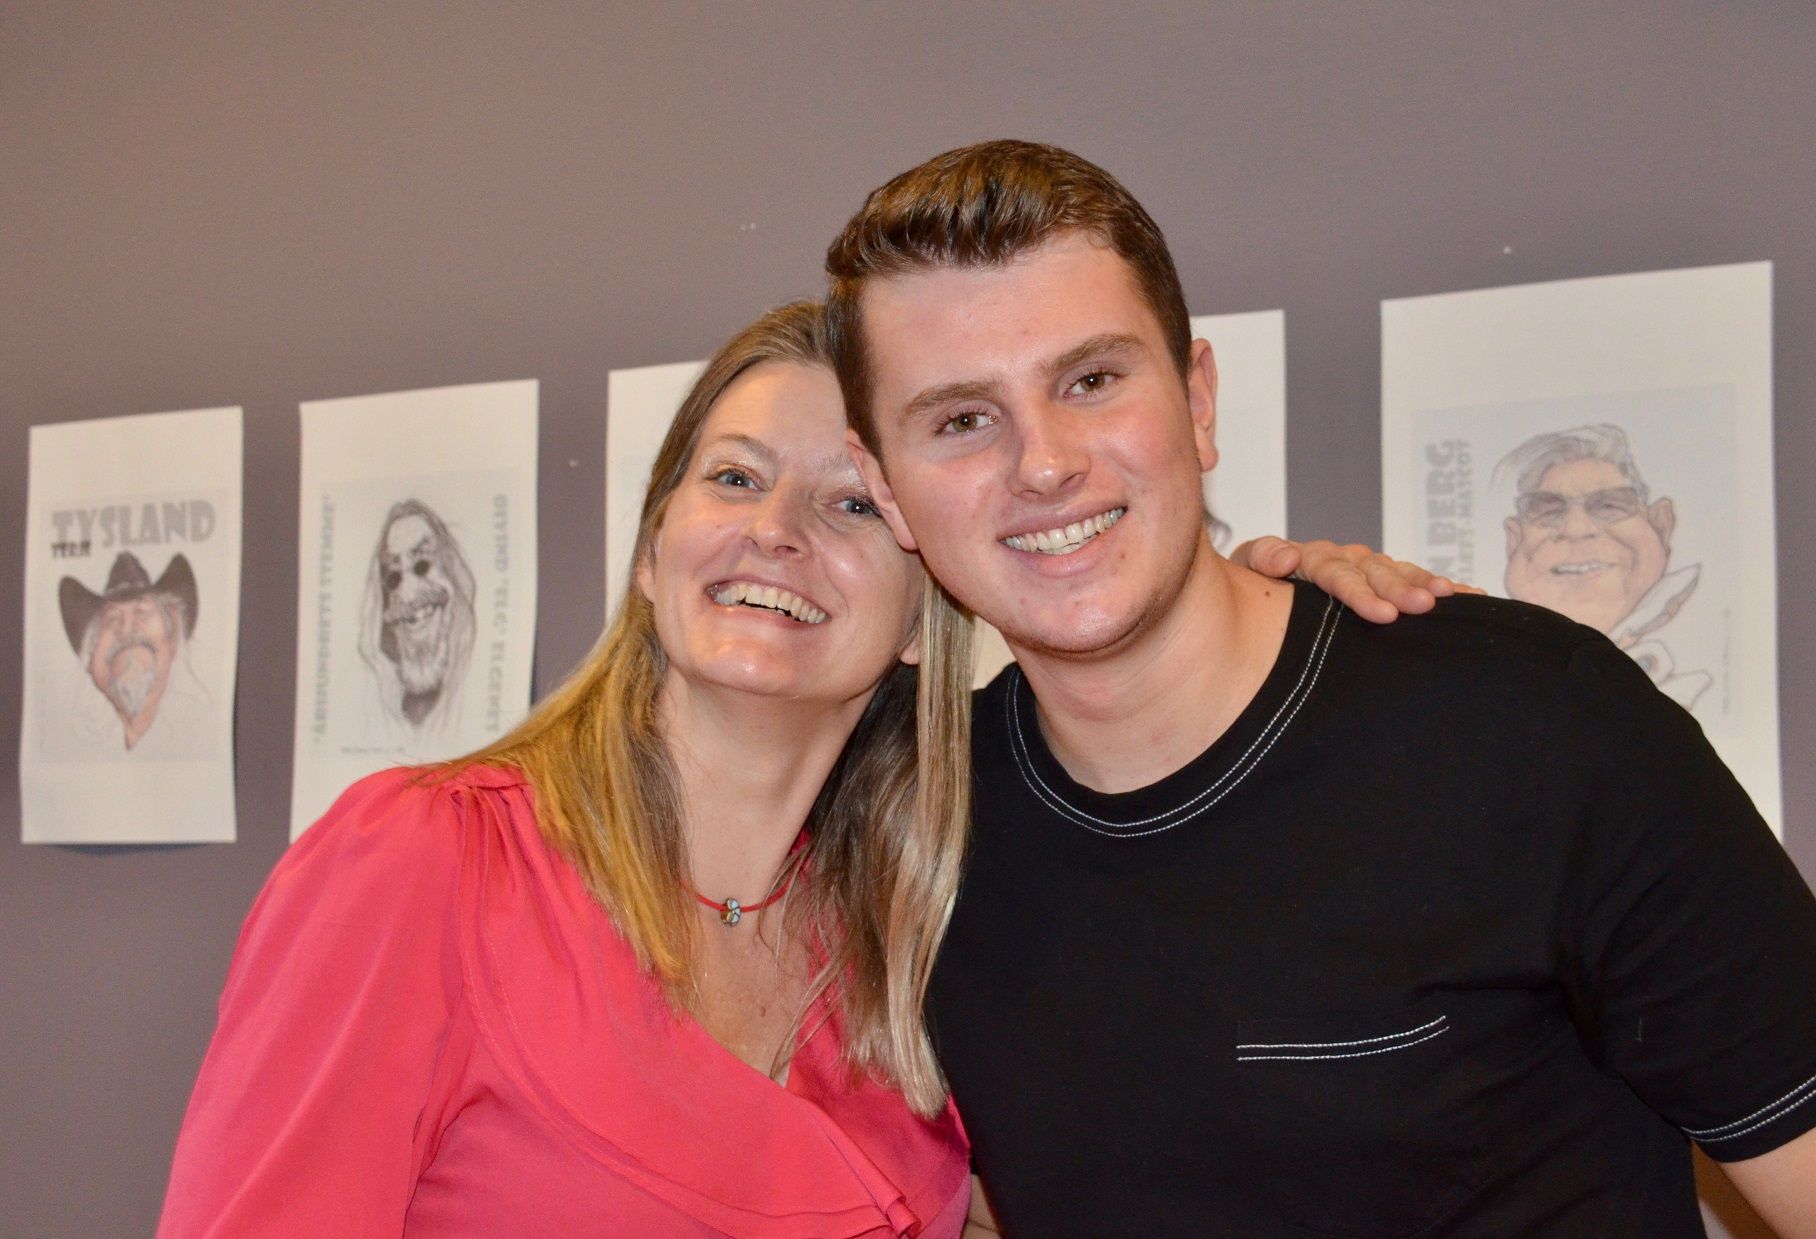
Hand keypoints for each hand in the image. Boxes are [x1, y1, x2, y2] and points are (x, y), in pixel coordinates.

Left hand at [1232, 537, 1483, 623]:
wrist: (1259, 583)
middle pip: (1374, 571)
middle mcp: (1345, 558)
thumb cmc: (1254, 581)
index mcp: (1313, 558)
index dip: (1358, 592)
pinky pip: (1415, 581)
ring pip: (1398, 573)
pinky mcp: (1384, 580)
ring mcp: (1367, 568)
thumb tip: (1286, 558)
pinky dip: (1442, 587)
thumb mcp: (1250, 568)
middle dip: (1397, 588)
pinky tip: (1471, 597)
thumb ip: (1263, 558)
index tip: (1380, 613)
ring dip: (1423, 583)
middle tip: (1421, 606)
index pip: (1335, 572)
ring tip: (1447, 597)